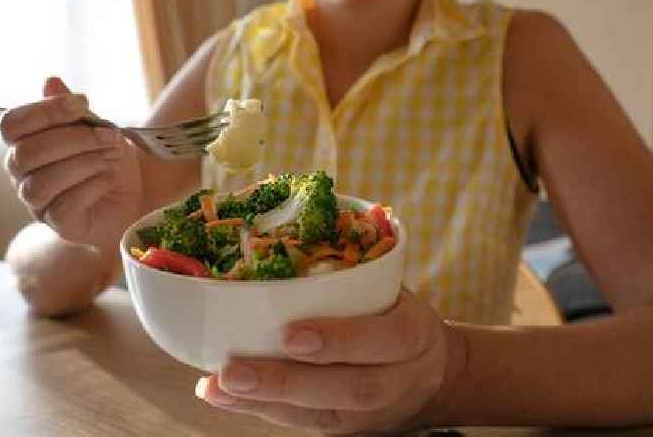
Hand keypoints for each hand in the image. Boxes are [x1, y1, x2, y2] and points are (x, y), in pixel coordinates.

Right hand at [1, 77, 142, 247]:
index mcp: (25, 144)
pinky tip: (109, 180)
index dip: (45, 111)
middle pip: (28, 152)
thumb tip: (51, 81)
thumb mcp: (98, 129)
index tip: (84, 103)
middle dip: (74, 138)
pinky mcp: (58, 223)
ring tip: (112, 157)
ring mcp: (37, 202)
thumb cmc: (109, 161)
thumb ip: (74, 111)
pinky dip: (92, 187)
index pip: (12, 124)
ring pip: (43, 181)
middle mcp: (22, 174)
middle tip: (110, 135)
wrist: (134, 198)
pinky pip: (64, 205)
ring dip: (84, 163)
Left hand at [197, 292, 455, 434]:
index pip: (387, 339)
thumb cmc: (398, 317)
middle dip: (287, 381)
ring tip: (218, 387)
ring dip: (264, 401)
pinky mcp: (347, 428)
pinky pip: (306, 424)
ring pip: (322, 413)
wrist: (434, 376)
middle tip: (234, 370)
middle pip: (349, 388)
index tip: (292, 335)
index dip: (341, 340)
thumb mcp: (394, 291)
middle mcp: (397, 379)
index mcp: (413, 334)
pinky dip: (261, 411)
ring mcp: (372, 412)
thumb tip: (283, 235)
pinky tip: (223, 396)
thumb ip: (355, 274)